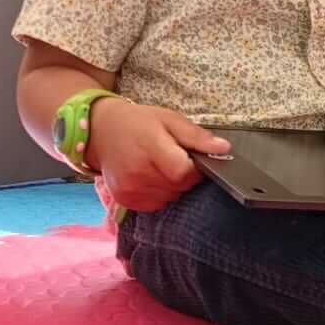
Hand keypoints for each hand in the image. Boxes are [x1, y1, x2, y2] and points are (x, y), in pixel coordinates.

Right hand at [87, 98, 230, 212]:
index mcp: (150, 149)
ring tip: (159, 166)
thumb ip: (196, 136)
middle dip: (183, 176)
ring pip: (169, 197)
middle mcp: (138, 173)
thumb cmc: (138, 123)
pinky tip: (151, 177)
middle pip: (178, 187)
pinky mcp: (126, 200)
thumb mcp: (169, 119)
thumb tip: (224, 148)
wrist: (99, 131)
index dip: (194, 169)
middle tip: (172, 158)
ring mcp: (130, 189)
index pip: (184, 173)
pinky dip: (160, 193)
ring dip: (172, 186)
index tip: (190, 159)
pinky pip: (155, 204)